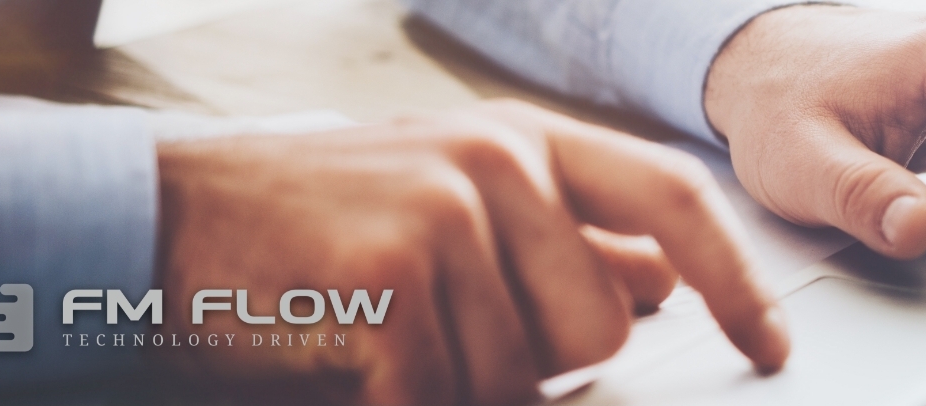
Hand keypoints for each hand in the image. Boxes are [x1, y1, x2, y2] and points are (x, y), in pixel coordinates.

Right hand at [153, 100, 786, 404]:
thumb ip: (565, 234)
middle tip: (449, 336)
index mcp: (524, 140)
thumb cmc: (314, 221)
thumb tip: (660, 277)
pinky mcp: (393, 280)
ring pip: (524, 376)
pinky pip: (448, 396)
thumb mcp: (455, 198)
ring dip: (460, 385)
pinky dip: (406, 402)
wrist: (157, 221)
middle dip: (539, 362)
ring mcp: (445, 216)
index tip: (768, 343)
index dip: (736, 279)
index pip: (673, 201)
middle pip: (601, 324)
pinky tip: (357, 361)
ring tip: (389, 336)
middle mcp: (497, 162)